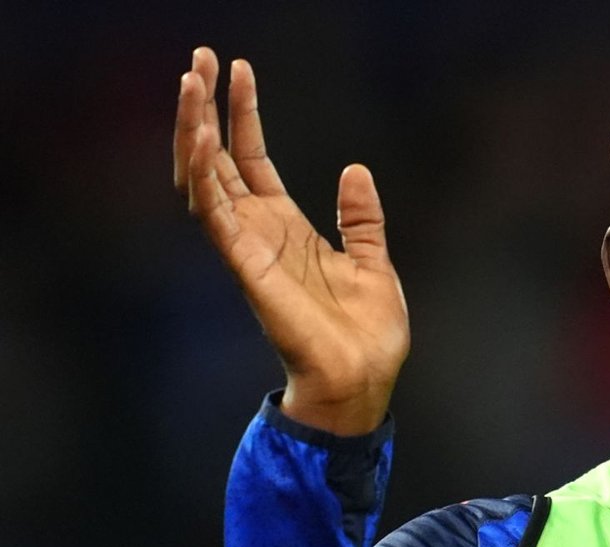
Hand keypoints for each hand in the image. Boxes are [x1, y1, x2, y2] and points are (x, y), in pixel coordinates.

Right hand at [176, 48, 408, 434]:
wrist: (363, 379)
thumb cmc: (366, 334)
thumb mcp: (374, 261)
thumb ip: (361, 218)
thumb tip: (355, 170)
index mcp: (287, 229)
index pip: (252, 160)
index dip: (243, 116)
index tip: (238, 70)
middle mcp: (259, 233)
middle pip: (219, 160)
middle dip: (206, 110)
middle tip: (199, 59)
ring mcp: (248, 249)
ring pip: (205, 178)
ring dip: (194, 130)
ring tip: (192, 83)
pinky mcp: (246, 267)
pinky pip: (214, 213)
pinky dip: (204, 173)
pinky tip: (202, 135)